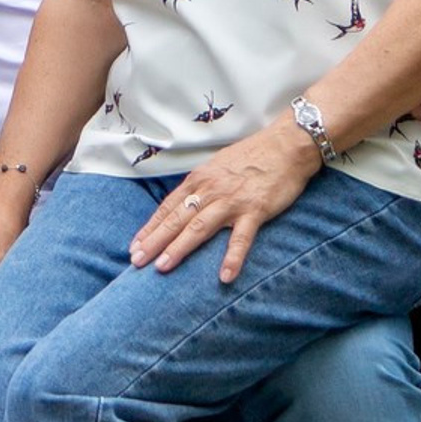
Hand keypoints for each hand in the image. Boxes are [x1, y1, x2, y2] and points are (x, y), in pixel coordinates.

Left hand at [130, 122, 318, 282]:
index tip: (135, 246)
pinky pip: (241, 238)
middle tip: (137, 261)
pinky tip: (225, 277)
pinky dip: (232, 258)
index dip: (150, 228)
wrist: (286, 145)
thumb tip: (183, 204)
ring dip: (179, 248)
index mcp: (199, 180)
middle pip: (176, 219)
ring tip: (162, 267)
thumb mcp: (216, 167)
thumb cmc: (252, 156)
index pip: (168, 207)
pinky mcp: (256, 210)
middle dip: (154, 241)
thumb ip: (200, 186)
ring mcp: (232, 201)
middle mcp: (210, 190)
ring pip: (199, 227)